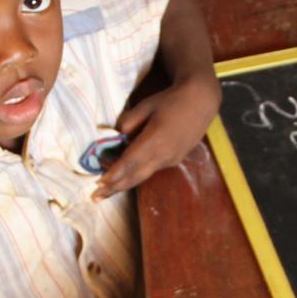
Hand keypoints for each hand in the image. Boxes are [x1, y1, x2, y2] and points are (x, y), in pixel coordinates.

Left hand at [93, 71, 219, 198]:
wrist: (200, 102)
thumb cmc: (171, 101)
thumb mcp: (145, 106)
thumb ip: (128, 122)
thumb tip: (117, 137)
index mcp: (155, 140)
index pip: (130, 162)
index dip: (114, 174)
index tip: (99, 183)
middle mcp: (164, 155)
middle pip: (135, 176)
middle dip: (115, 188)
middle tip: (96, 196)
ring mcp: (171, 160)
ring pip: (144, 175)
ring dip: (125, 181)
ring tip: (107, 188)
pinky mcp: (175, 160)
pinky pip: (153, 169)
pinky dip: (138, 173)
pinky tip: (127, 173)